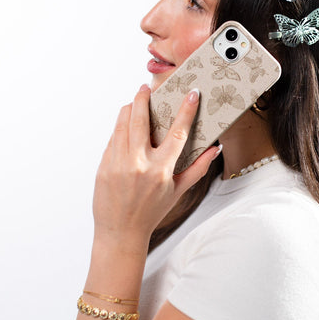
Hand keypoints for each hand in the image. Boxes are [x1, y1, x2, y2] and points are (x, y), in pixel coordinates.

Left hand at [92, 85, 219, 250]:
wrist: (120, 231)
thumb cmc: (152, 212)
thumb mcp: (179, 191)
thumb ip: (198, 168)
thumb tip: (215, 149)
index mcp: (161, 169)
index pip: (178, 132)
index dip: (186, 110)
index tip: (192, 94)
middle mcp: (139, 163)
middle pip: (141, 119)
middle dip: (144, 98)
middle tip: (146, 88)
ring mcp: (118, 163)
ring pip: (122, 124)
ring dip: (129, 109)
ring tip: (135, 102)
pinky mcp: (103, 166)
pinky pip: (112, 139)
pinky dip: (120, 128)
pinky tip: (125, 126)